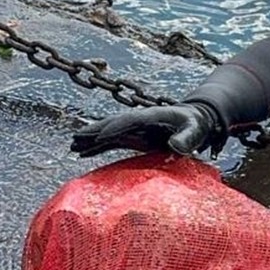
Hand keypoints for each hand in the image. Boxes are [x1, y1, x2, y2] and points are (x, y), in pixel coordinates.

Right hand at [70, 102, 221, 157]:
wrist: (196, 120)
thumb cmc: (196, 124)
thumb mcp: (195, 130)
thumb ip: (187, 138)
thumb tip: (174, 147)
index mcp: (153, 116)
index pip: (132, 120)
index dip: (117, 126)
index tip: (103, 135)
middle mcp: (140, 121)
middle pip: (113, 123)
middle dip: (95, 130)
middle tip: (76, 138)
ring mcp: (136, 129)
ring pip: (109, 133)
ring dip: (91, 139)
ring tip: (72, 146)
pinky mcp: (135, 138)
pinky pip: (112, 142)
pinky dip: (97, 147)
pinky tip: (82, 153)